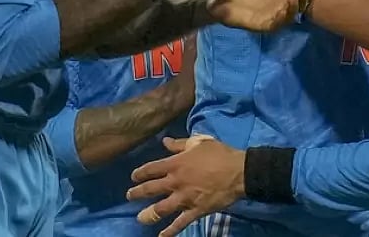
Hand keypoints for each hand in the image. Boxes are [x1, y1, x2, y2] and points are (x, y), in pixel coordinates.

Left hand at [129, 136, 244, 236]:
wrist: (239, 172)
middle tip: (129, 196)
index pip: (150, 169)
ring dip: (147, 214)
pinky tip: (162, 236)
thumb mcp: (200, 142)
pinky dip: (170, 231)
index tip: (134, 177)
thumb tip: (165, 141)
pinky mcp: (195, 211)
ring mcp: (184, 198)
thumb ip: (180, 144)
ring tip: (140, 218)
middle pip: (150, 189)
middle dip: (137, 193)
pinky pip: (180, 223)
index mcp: (176, 164)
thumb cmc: (219, 154)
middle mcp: (176, 182)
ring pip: (160, 209)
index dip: (139, 173)